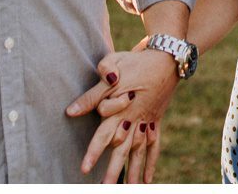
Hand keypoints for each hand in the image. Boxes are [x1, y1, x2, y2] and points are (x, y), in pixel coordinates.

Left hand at [70, 48, 179, 179]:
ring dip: (134, 172)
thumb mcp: (111, 67)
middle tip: (104, 187)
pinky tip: (148, 180)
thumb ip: (92, 93)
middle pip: (122, 149)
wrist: (166, 56)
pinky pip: (154, 145)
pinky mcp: (155, 120)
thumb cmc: (135, 60)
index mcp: (122, 107)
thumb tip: (71, 111)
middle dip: (113, 170)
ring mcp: (147, 121)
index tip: (84, 168)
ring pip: (139, 151)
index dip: (93, 151)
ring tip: (131, 190)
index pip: (104, 134)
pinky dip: (151, 163)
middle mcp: (135, 118)